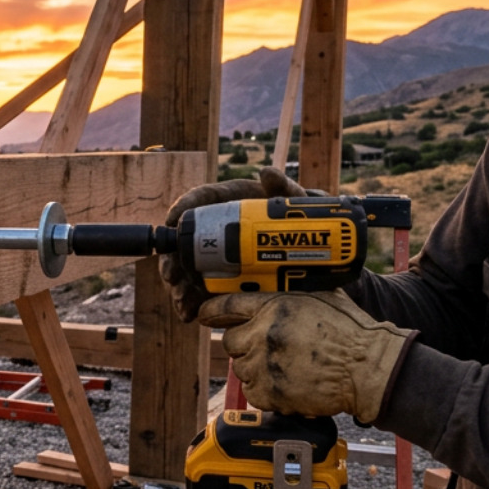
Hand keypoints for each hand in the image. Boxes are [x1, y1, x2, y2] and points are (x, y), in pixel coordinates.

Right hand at [159, 166, 307, 321]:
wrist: (316, 250)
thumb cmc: (298, 219)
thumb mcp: (295, 203)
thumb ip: (283, 188)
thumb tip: (268, 174)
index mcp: (226, 204)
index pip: (196, 202)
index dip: (181, 209)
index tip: (172, 220)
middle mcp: (215, 230)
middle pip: (183, 243)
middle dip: (172, 261)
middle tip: (172, 275)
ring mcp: (218, 257)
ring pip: (188, 271)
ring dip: (180, 288)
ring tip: (182, 302)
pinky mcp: (224, 280)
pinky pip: (202, 292)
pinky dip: (193, 305)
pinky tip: (189, 315)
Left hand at [198, 290, 415, 422]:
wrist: (369, 370)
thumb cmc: (353, 333)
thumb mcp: (323, 297)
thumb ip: (293, 293)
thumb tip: (277, 285)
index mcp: (275, 306)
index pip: (226, 305)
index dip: (211, 310)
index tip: (204, 314)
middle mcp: (264, 334)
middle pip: (230, 340)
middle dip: (245, 344)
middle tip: (270, 348)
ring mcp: (264, 365)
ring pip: (241, 368)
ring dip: (257, 369)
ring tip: (287, 367)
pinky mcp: (269, 392)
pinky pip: (252, 392)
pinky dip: (265, 391)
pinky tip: (287, 384)